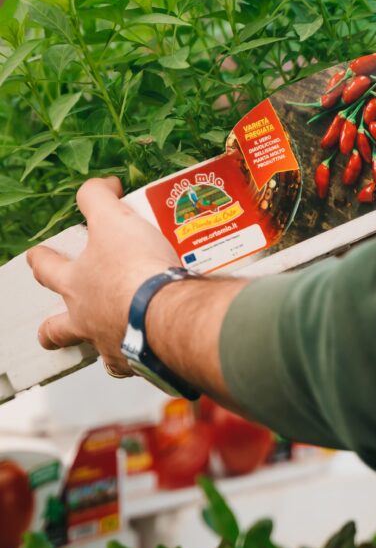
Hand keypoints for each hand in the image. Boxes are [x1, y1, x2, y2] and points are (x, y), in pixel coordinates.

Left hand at [27, 177, 177, 375]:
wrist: (168, 313)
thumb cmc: (135, 270)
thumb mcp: (113, 220)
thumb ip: (99, 198)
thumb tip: (100, 184)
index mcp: (77, 286)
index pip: (48, 270)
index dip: (41, 260)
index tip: (36, 254)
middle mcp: (88, 321)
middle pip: (58, 330)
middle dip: (53, 330)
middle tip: (52, 329)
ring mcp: (113, 346)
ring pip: (101, 352)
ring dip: (106, 345)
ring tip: (120, 338)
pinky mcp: (144, 362)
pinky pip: (141, 363)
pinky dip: (147, 356)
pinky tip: (160, 347)